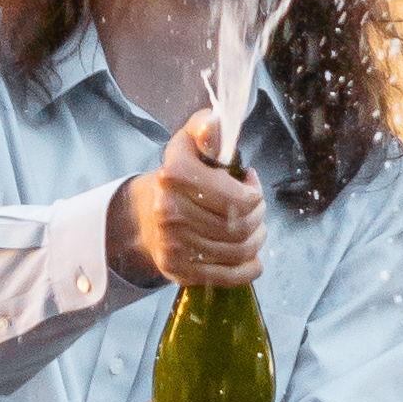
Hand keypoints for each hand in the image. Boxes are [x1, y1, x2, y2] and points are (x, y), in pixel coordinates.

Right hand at [113, 119, 268, 290]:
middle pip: (240, 226)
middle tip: (256, 210)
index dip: (255, 194)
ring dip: (256, 241)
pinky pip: (228, 276)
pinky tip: (252, 258)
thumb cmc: (179, 176)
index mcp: (175, 175)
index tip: (251, 185)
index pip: (238, 198)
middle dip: (258, 217)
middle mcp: (169, 211)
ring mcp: (173, 244)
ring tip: (253, 229)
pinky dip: (249, 268)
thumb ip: (206, 128)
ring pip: (238, 251)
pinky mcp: (178, 270)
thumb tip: (215, 125)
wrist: (144, 216)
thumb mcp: (189, 143)